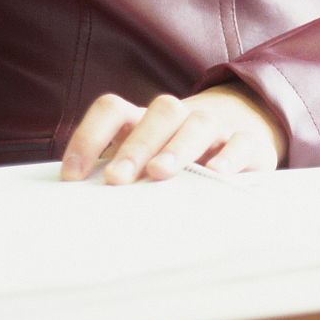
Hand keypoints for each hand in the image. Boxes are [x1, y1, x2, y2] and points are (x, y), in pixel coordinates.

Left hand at [60, 83, 287, 183]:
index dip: (90, 137)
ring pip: (198, 122)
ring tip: (160, 173)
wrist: (237, 142)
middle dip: (136, 145)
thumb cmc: (175, 164)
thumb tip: (74, 208)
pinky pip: (240, 141)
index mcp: (143, 121)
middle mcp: (179, 118)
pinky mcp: (247, 143)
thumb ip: (118, 178)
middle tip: (117, 179)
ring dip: (177, 146)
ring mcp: (215, 128)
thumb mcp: (144, 167)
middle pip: (160, 112)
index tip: (72, 176)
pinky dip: (228, 155)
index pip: (113, 110)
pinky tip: (215, 173)